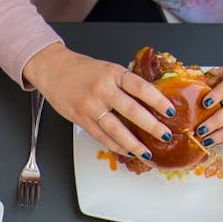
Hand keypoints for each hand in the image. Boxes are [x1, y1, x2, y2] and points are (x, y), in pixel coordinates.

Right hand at [23, 43, 172, 159]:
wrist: (52, 69)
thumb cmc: (81, 70)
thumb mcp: (107, 69)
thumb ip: (124, 83)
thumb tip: (147, 101)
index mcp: (113, 73)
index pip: (140, 87)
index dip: (157, 100)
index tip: (170, 111)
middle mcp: (102, 89)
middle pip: (131, 110)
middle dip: (151, 125)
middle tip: (165, 135)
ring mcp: (90, 106)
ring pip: (115, 129)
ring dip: (133, 143)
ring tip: (146, 152)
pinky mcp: (80, 118)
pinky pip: (100, 135)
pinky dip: (115, 145)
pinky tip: (126, 150)